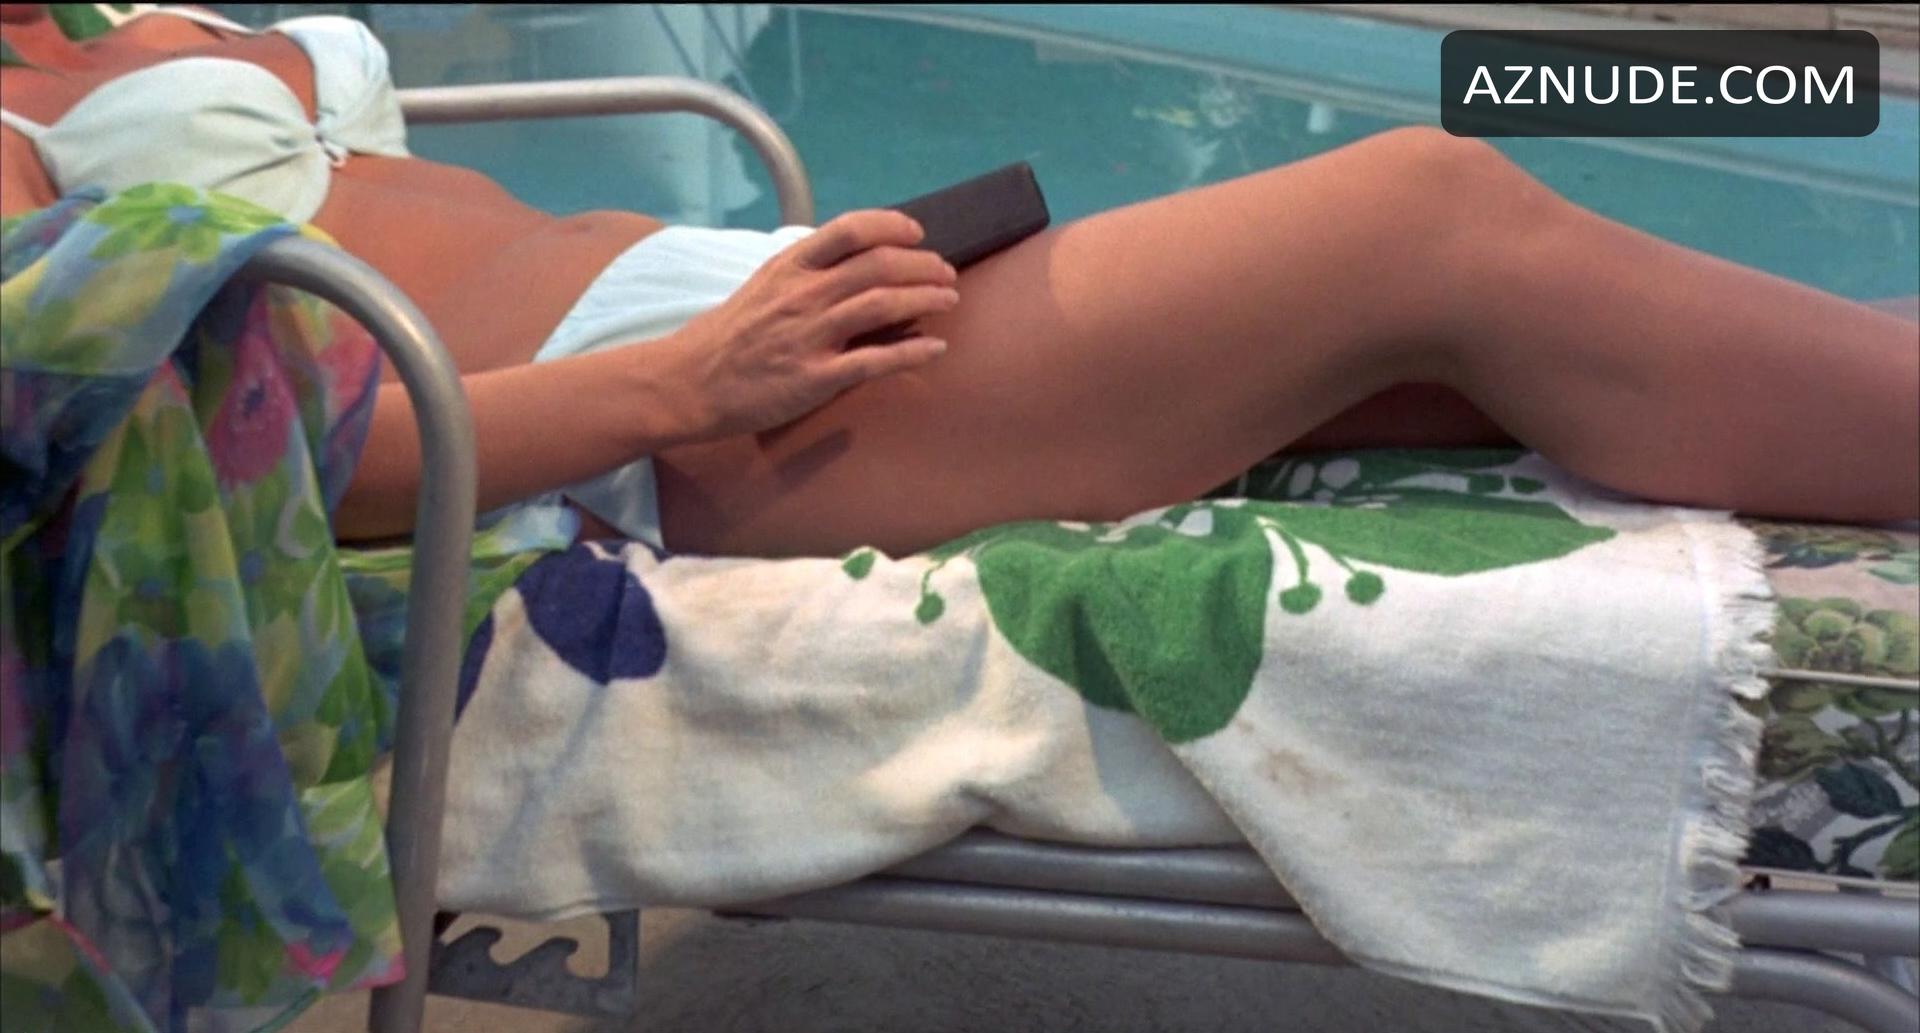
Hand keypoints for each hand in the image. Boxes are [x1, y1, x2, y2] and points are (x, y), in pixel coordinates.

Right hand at [665, 209, 958, 437]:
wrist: (687, 383)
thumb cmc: (727, 337)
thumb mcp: (762, 287)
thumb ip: (806, 273)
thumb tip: (853, 264)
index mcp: (789, 267)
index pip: (851, 230)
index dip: (892, 226)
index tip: (916, 234)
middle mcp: (803, 295)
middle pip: (879, 265)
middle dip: (923, 266)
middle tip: (945, 273)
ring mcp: (809, 336)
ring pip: (882, 305)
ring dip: (926, 299)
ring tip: (950, 300)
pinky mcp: (814, 378)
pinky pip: (874, 361)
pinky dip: (912, 353)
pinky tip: (936, 349)